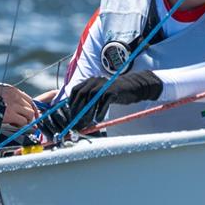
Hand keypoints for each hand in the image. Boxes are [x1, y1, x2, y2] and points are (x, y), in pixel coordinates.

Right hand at [0, 86, 35, 126]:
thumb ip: (10, 99)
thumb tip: (17, 108)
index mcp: (13, 90)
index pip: (29, 99)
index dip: (31, 108)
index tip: (31, 114)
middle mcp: (16, 96)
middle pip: (31, 107)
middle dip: (29, 115)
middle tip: (24, 121)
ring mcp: (14, 105)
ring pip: (29, 114)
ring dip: (26, 121)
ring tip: (18, 124)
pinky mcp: (11, 115)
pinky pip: (23, 122)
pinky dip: (21, 125)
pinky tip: (14, 126)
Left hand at [39, 71, 162, 136]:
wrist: (133, 87)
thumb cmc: (114, 93)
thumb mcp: (100, 94)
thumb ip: (89, 100)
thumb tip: (77, 114)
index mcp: (90, 81)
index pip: (75, 90)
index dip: (72, 103)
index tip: (71, 114)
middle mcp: (95, 81)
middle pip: (81, 95)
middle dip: (77, 110)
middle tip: (77, 122)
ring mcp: (105, 85)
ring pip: (92, 99)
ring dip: (87, 113)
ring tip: (86, 123)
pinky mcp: (113, 91)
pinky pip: (104, 103)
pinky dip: (100, 112)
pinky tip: (98, 120)